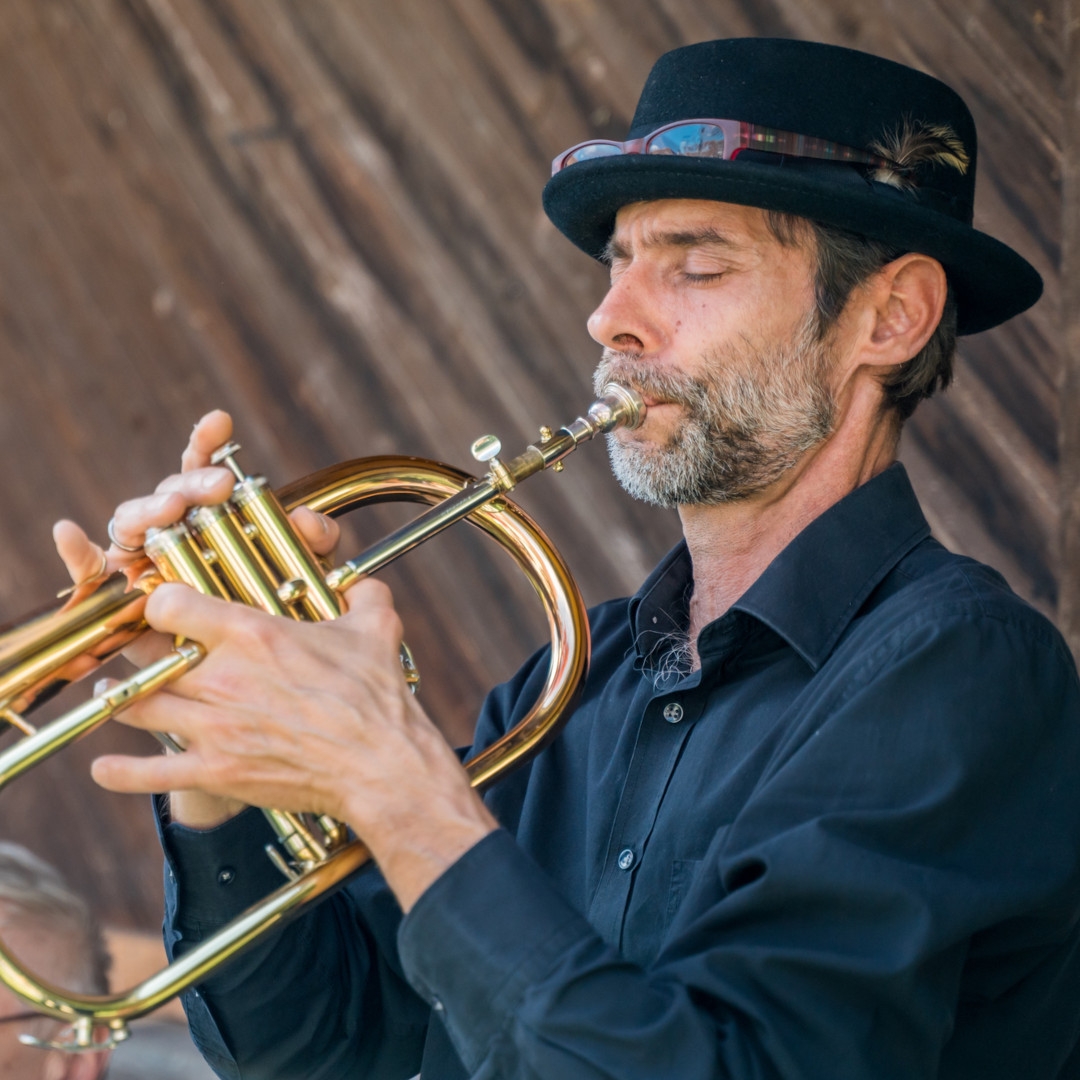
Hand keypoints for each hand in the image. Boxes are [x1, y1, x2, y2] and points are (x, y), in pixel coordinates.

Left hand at [53, 410, 341, 828]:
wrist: (380, 766)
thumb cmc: (377, 697)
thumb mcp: (376, 628)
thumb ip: (363, 595)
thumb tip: (362, 583)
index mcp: (252, 635)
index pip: (169, 604)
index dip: (161, 599)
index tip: (167, 604)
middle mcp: (221, 678)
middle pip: (143, 656)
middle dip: (135, 648)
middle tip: (140, 648)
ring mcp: (213, 728)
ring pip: (136, 708)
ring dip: (120, 700)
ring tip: (116, 695)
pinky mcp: (216, 772)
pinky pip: (150, 773)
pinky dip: (119, 772)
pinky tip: (102, 768)